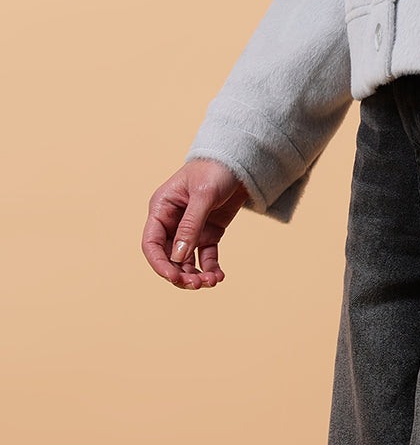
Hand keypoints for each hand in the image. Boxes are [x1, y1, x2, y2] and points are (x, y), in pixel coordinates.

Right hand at [142, 159, 248, 289]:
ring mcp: (191, 229)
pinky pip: (205, 257)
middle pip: (168, 257)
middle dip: (180, 274)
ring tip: (212, 281)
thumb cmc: (216, 169)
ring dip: (196, 275)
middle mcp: (172, 222)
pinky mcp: (209, 232)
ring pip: (186, 261)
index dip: (159, 264)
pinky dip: (210, 268)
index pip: (151, 243)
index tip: (174, 277)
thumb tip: (178, 258)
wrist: (242, 160)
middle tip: (198, 284)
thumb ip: (190, 226)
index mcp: (162, 208)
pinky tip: (219, 276)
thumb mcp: (204, 195)